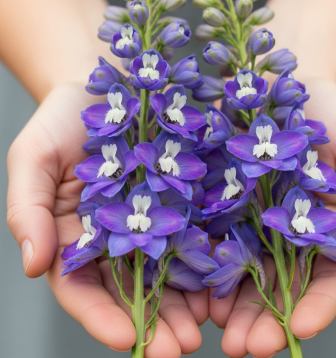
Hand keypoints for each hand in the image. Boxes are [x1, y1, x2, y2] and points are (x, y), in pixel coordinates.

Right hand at [7, 83, 206, 355]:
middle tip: (180, 348)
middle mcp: (117, 236)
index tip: (126, 341)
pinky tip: (225, 277)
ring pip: (169, 270)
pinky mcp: (180, 197)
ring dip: (186, 301)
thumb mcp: (33, 159)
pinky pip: (195, 231)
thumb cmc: (60, 122)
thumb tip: (33, 263)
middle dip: (155, 321)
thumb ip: (28, 210)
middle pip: (134, 290)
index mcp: (77, 236)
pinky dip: (208, 258)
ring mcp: (152, 218)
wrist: (103, 87)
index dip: (101, 317)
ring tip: (207, 326)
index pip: (85, 288)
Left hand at [208, 79, 335, 357]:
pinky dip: (198, 264)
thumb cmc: (330, 115)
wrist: (282, 83)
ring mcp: (247, 219)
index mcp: (323, 228)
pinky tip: (187, 286)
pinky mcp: (216, 200)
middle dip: (262, 319)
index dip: (317, 307)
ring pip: (237, 271)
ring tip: (214, 329)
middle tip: (245, 347)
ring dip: (227, 304)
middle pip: (275, 286)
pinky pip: (206, 236)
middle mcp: (283, 232)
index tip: (301, 329)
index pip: (326, 280)